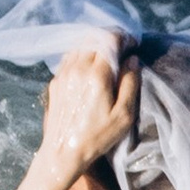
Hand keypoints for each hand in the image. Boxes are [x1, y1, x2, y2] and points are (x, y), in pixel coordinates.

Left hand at [38, 34, 141, 186]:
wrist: (63, 152)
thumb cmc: (97, 137)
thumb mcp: (123, 115)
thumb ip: (130, 83)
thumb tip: (132, 60)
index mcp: (96, 75)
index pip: (109, 40)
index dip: (124, 37)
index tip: (133, 44)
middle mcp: (77, 69)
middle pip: (93, 38)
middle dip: (110, 37)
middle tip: (123, 45)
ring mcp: (63, 74)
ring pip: (80, 45)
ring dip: (95, 43)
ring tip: (108, 54)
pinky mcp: (55, 81)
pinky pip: (70, 57)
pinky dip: (82, 53)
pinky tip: (90, 65)